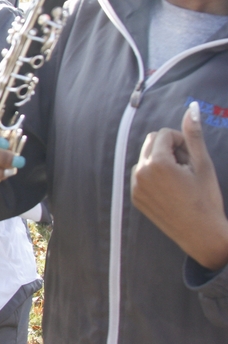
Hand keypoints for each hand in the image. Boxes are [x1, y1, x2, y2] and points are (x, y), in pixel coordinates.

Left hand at [132, 102, 227, 270]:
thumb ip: (193, 135)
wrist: (202, 235)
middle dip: (169, 149)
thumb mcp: (203, 164)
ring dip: (161, 161)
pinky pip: (141, 175)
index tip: (192, 157)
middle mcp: (141, 172)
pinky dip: (154, 176)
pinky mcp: (135, 197)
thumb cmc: (207, 199)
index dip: (181, 141)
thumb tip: (191, 108)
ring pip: (146, 158)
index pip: (164, 134)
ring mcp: (135, 186)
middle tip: (187, 168)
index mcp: (157, 163)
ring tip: (180, 180)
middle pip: (151, 142)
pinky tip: (171, 191)